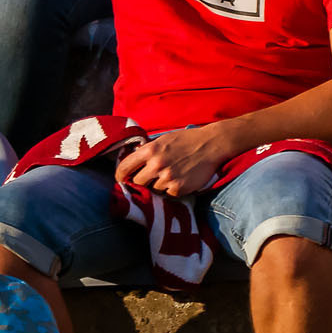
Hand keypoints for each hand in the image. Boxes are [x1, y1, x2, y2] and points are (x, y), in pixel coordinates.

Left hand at [114, 123, 234, 196]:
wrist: (212, 144)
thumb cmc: (187, 140)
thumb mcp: (164, 139)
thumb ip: (148, 149)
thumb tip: (131, 158)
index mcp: (150, 150)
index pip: (124, 167)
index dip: (120, 175)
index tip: (121, 179)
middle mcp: (157, 164)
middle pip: (137, 182)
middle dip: (142, 181)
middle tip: (150, 177)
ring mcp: (167, 178)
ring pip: (153, 189)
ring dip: (159, 185)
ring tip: (172, 174)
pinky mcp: (178, 188)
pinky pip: (168, 194)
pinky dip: (172, 189)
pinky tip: (181, 178)